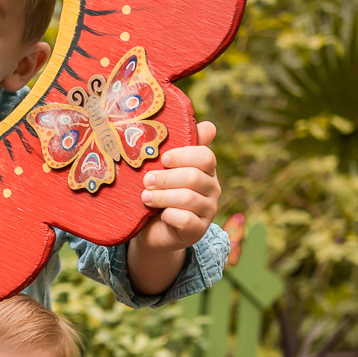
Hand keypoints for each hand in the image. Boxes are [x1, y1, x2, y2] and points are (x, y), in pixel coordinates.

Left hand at [136, 118, 219, 252]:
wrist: (153, 230)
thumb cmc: (159, 193)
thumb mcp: (165, 169)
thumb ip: (179, 147)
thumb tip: (208, 125)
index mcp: (206, 170)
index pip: (205, 156)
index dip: (183, 156)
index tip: (163, 159)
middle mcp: (212, 189)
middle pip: (194, 177)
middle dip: (165, 178)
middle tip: (146, 180)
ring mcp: (207, 211)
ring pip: (188, 198)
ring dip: (162, 196)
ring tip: (145, 196)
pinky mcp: (197, 231)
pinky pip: (186, 219)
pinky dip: (169, 215)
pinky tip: (160, 214)